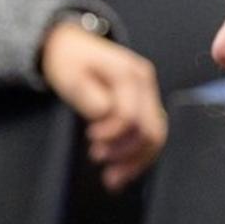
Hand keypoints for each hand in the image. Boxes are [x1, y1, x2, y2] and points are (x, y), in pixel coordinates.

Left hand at [39, 22, 166, 189]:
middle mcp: (145, 83)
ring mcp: (148, 93)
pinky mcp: (145, 104)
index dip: (112, 135)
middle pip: (151, 130)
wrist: (72, 45)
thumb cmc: (69, 61)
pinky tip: (122, 172)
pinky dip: (138, 156)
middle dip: (127, 154)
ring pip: (155, 136)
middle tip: (101, 165)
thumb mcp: (71, 77)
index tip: (91, 139)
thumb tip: (105, 116)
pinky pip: (149, 134)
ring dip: (136, 161)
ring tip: (111, 179)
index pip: (130, 116)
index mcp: (129, 73)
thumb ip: (89, 98)